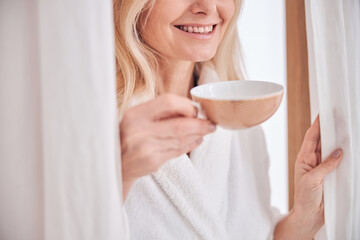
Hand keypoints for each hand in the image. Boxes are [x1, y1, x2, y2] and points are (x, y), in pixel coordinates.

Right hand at [119, 93, 215, 199]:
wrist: (114, 163)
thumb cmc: (128, 136)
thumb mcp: (136, 118)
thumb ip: (160, 112)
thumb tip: (191, 109)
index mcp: (135, 114)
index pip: (168, 102)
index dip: (187, 105)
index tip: (196, 110)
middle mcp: (139, 130)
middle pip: (179, 124)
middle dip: (200, 125)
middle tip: (211, 124)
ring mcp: (146, 147)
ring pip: (180, 139)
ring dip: (197, 135)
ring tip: (206, 132)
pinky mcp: (152, 161)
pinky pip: (177, 151)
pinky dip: (190, 145)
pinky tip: (197, 141)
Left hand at [274, 115, 342, 238]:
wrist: (309, 215)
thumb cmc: (304, 198)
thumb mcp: (312, 180)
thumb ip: (325, 166)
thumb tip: (338, 152)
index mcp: (304, 159)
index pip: (311, 138)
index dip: (317, 125)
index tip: (323, 113)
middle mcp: (313, 160)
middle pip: (322, 141)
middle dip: (329, 128)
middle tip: (337, 117)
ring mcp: (322, 167)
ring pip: (331, 150)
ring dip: (337, 140)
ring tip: (344, 128)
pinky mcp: (330, 175)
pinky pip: (338, 162)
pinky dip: (343, 155)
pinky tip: (349, 149)